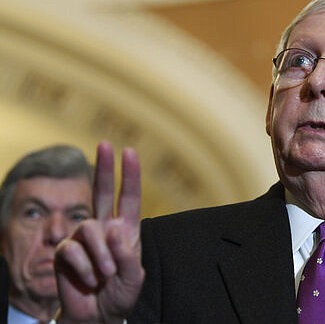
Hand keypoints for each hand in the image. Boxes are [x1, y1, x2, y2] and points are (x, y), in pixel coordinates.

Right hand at [54, 141, 144, 322]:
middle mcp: (104, 228)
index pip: (129, 198)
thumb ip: (127, 256)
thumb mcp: (133, 278)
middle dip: (104, 168)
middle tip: (104, 144)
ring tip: (105, 275)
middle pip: (102, 192)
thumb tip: (114, 229)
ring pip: (88, 228)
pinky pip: (72, 250)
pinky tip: (88, 280)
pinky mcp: (64, 252)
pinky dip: (84, 267)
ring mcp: (82, 239)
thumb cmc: (119, 293)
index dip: (130, 176)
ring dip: (100, 254)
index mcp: (125, 230)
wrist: (98, 315)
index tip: (129, 152)